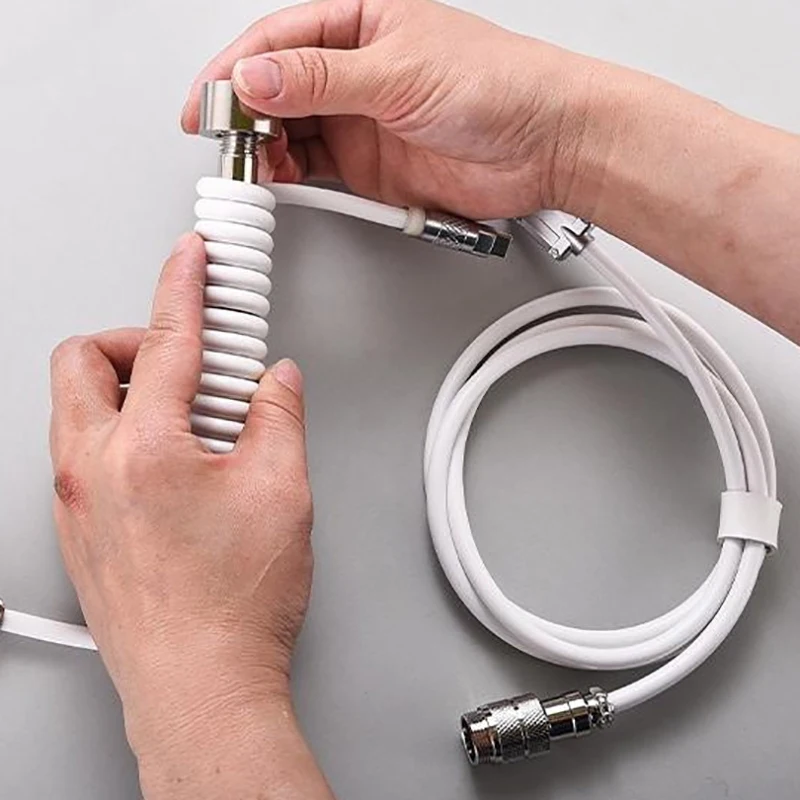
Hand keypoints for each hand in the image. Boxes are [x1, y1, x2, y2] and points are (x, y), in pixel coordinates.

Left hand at [49, 233, 322, 794]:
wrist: (198, 685)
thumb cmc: (232, 607)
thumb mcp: (282, 492)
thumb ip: (278, 418)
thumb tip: (275, 383)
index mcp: (147, 450)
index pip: (168, 340)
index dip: (186, 285)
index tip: (192, 259)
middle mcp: (95, 470)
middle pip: (86, 360)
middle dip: (135, 340)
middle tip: (185, 358)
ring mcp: (77, 503)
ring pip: (76, 408)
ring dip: (127, 391)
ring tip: (188, 416)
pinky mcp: (80, 531)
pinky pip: (83, 455)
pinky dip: (121, 437)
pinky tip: (173, 465)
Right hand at [181, 0, 610, 219]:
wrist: (544, 145)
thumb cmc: (497, 85)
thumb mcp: (398, 71)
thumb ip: (322, 79)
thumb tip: (256, 80)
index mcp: (360, 22)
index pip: (278, 40)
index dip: (235, 71)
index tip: (207, 102)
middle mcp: (355, 70)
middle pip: (277, 89)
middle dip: (245, 114)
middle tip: (226, 141)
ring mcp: (361, 120)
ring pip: (291, 132)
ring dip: (267, 150)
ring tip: (253, 165)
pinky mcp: (371, 166)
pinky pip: (317, 170)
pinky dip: (295, 177)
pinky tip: (283, 180)